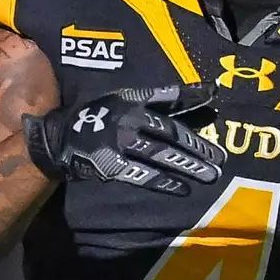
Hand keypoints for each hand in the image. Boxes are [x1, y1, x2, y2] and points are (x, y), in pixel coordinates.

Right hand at [22, 83, 224, 195]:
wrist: (58, 138)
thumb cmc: (97, 115)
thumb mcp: (126, 97)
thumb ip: (161, 96)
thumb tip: (201, 92)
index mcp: (132, 102)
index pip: (169, 105)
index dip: (192, 105)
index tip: (214, 104)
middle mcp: (128, 121)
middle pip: (170, 134)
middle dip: (197, 147)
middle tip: (220, 159)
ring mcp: (120, 144)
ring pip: (160, 155)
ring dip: (187, 166)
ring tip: (209, 175)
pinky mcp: (111, 165)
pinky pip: (142, 174)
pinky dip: (163, 181)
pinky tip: (182, 188)